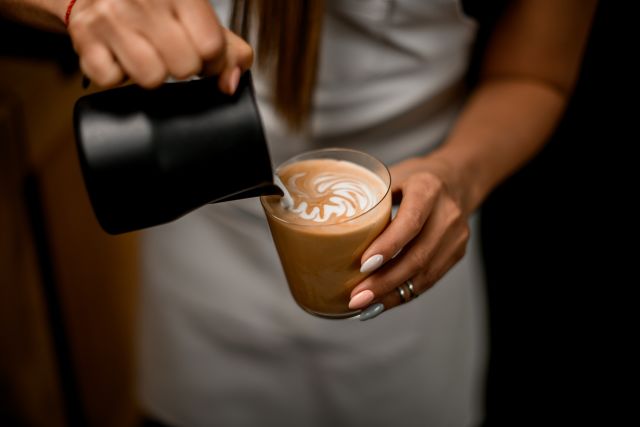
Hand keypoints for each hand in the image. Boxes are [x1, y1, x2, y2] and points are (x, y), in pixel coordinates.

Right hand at [67, 0, 252, 92]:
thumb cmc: (153, 4)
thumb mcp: (195, 14)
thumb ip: (227, 48)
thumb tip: (231, 82)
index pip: (211, 46)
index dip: (213, 61)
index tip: (203, 57)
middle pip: (184, 67)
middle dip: (183, 68)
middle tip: (172, 53)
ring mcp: (111, 17)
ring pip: (151, 78)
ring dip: (152, 74)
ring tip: (146, 53)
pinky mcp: (84, 36)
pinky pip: (112, 80)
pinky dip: (116, 74)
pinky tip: (119, 54)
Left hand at [348, 156, 471, 319]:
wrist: (456, 179)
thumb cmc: (414, 178)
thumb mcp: (392, 176)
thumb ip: (369, 197)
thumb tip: (328, 221)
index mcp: (428, 189)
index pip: (410, 222)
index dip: (388, 246)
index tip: (363, 265)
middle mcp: (447, 214)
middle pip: (418, 256)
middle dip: (384, 282)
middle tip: (356, 297)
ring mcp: (455, 237)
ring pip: (425, 274)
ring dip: (392, 294)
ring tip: (364, 306)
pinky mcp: (456, 253)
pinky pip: (429, 280)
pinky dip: (403, 294)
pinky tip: (381, 303)